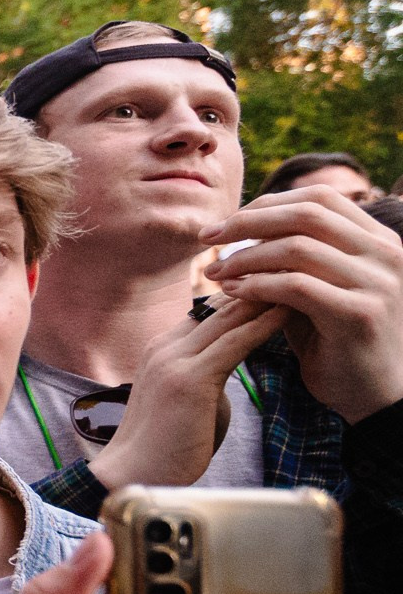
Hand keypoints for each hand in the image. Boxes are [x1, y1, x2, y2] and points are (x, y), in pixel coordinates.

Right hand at [83, 296, 286, 488]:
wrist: (135, 475)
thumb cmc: (165, 446)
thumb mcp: (187, 400)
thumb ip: (208, 376)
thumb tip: (231, 368)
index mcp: (161, 350)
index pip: (206, 311)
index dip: (242, 297)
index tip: (276, 285)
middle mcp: (164, 347)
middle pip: (218, 306)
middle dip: (257, 287)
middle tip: (295, 270)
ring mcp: (173, 360)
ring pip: (227, 317)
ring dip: (265, 297)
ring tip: (299, 281)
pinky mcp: (189, 379)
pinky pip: (234, 343)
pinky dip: (263, 325)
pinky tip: (287, 313)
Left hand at [206, 189, 402, 422]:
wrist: (372, 395)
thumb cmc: (335, 339)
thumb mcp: (317, 288)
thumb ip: (293, 257)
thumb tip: (240, 227)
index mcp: (377, 240)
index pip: (319, 198)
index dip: (267, 204)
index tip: (227, 222)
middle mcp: (386, 253)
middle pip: (306, 213)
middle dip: (248, 222)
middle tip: (207, 238)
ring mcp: (378, 282)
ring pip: (297, 248)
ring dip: (245, 257)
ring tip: (215, 271)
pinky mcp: (360, 314)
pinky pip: (296, 287)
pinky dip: (256, 285)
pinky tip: (231, 293)